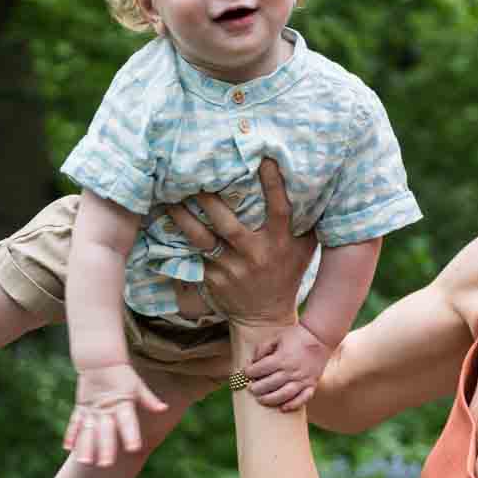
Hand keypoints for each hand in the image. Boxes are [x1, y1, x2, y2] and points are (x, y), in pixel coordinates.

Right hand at [64, 361, 167, 466]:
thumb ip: (149, 400)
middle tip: (106, 465)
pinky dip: (71, 434)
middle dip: (105, 448)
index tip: (134, 449)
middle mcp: (105, 408)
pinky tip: (68, 448)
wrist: (100, 360)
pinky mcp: (81, 407)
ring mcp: (91, 408)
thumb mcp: (138, 386)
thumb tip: (164, 408)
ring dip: (85, 446)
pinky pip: (75, 422)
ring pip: (88, 430)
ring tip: (85, 462)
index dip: (130, 435)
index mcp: (122, 403)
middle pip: (105, 431)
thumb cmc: (123, 374)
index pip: (127, 421)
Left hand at [166, 158, 314, 325]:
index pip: (279, 210)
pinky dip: (180, 239)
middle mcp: (255, 255)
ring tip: (169, 199)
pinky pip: (194, 255)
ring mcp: (232, 269)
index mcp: (280, 243)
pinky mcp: (214, 279)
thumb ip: (305, 220)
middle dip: (209, 200)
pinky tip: (167, 223)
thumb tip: (311, 184)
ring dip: (184, 219)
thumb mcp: (304, 248)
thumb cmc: (287, 274)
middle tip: (194, 176)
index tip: (265, 160)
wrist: (265, 317)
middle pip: (228, 224)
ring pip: (203, 239)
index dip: (273, 185)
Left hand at [243, 324, 331, 412]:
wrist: (319, 337)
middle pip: (269, 384)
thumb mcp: (276, 337)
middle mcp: (291, 370)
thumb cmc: (296, 337)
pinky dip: (293, 405)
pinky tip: (283, 408)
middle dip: (256, 388)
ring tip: (260, 399)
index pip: (260, 369)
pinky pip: (303, 398)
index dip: (249, 372)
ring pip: (284, 394)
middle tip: (250, 389)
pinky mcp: (311, 384)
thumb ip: (262, 349)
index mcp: (281, 358)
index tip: (245, 373)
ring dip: (270, 399)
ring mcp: (302, 379)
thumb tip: (253, 362)